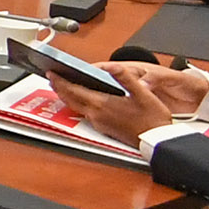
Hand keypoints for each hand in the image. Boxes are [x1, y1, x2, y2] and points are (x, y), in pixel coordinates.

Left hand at [51, 60, 208, 145]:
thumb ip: (125, 78)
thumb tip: (111, 66)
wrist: (157, 141)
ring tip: (62, 86)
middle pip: (70, 99)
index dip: (60, 81)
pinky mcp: (103, 128)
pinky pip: (84, 113)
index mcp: (102, 104)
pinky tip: (82, 99)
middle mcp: (96, 115)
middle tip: (52, 77)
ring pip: (76, 107)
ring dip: (67, 96)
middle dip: (59, 87)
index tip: (51, 72)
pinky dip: (78, 103)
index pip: (73, 90)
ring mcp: (98, 123)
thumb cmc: (153, 119)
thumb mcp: (143, 94)